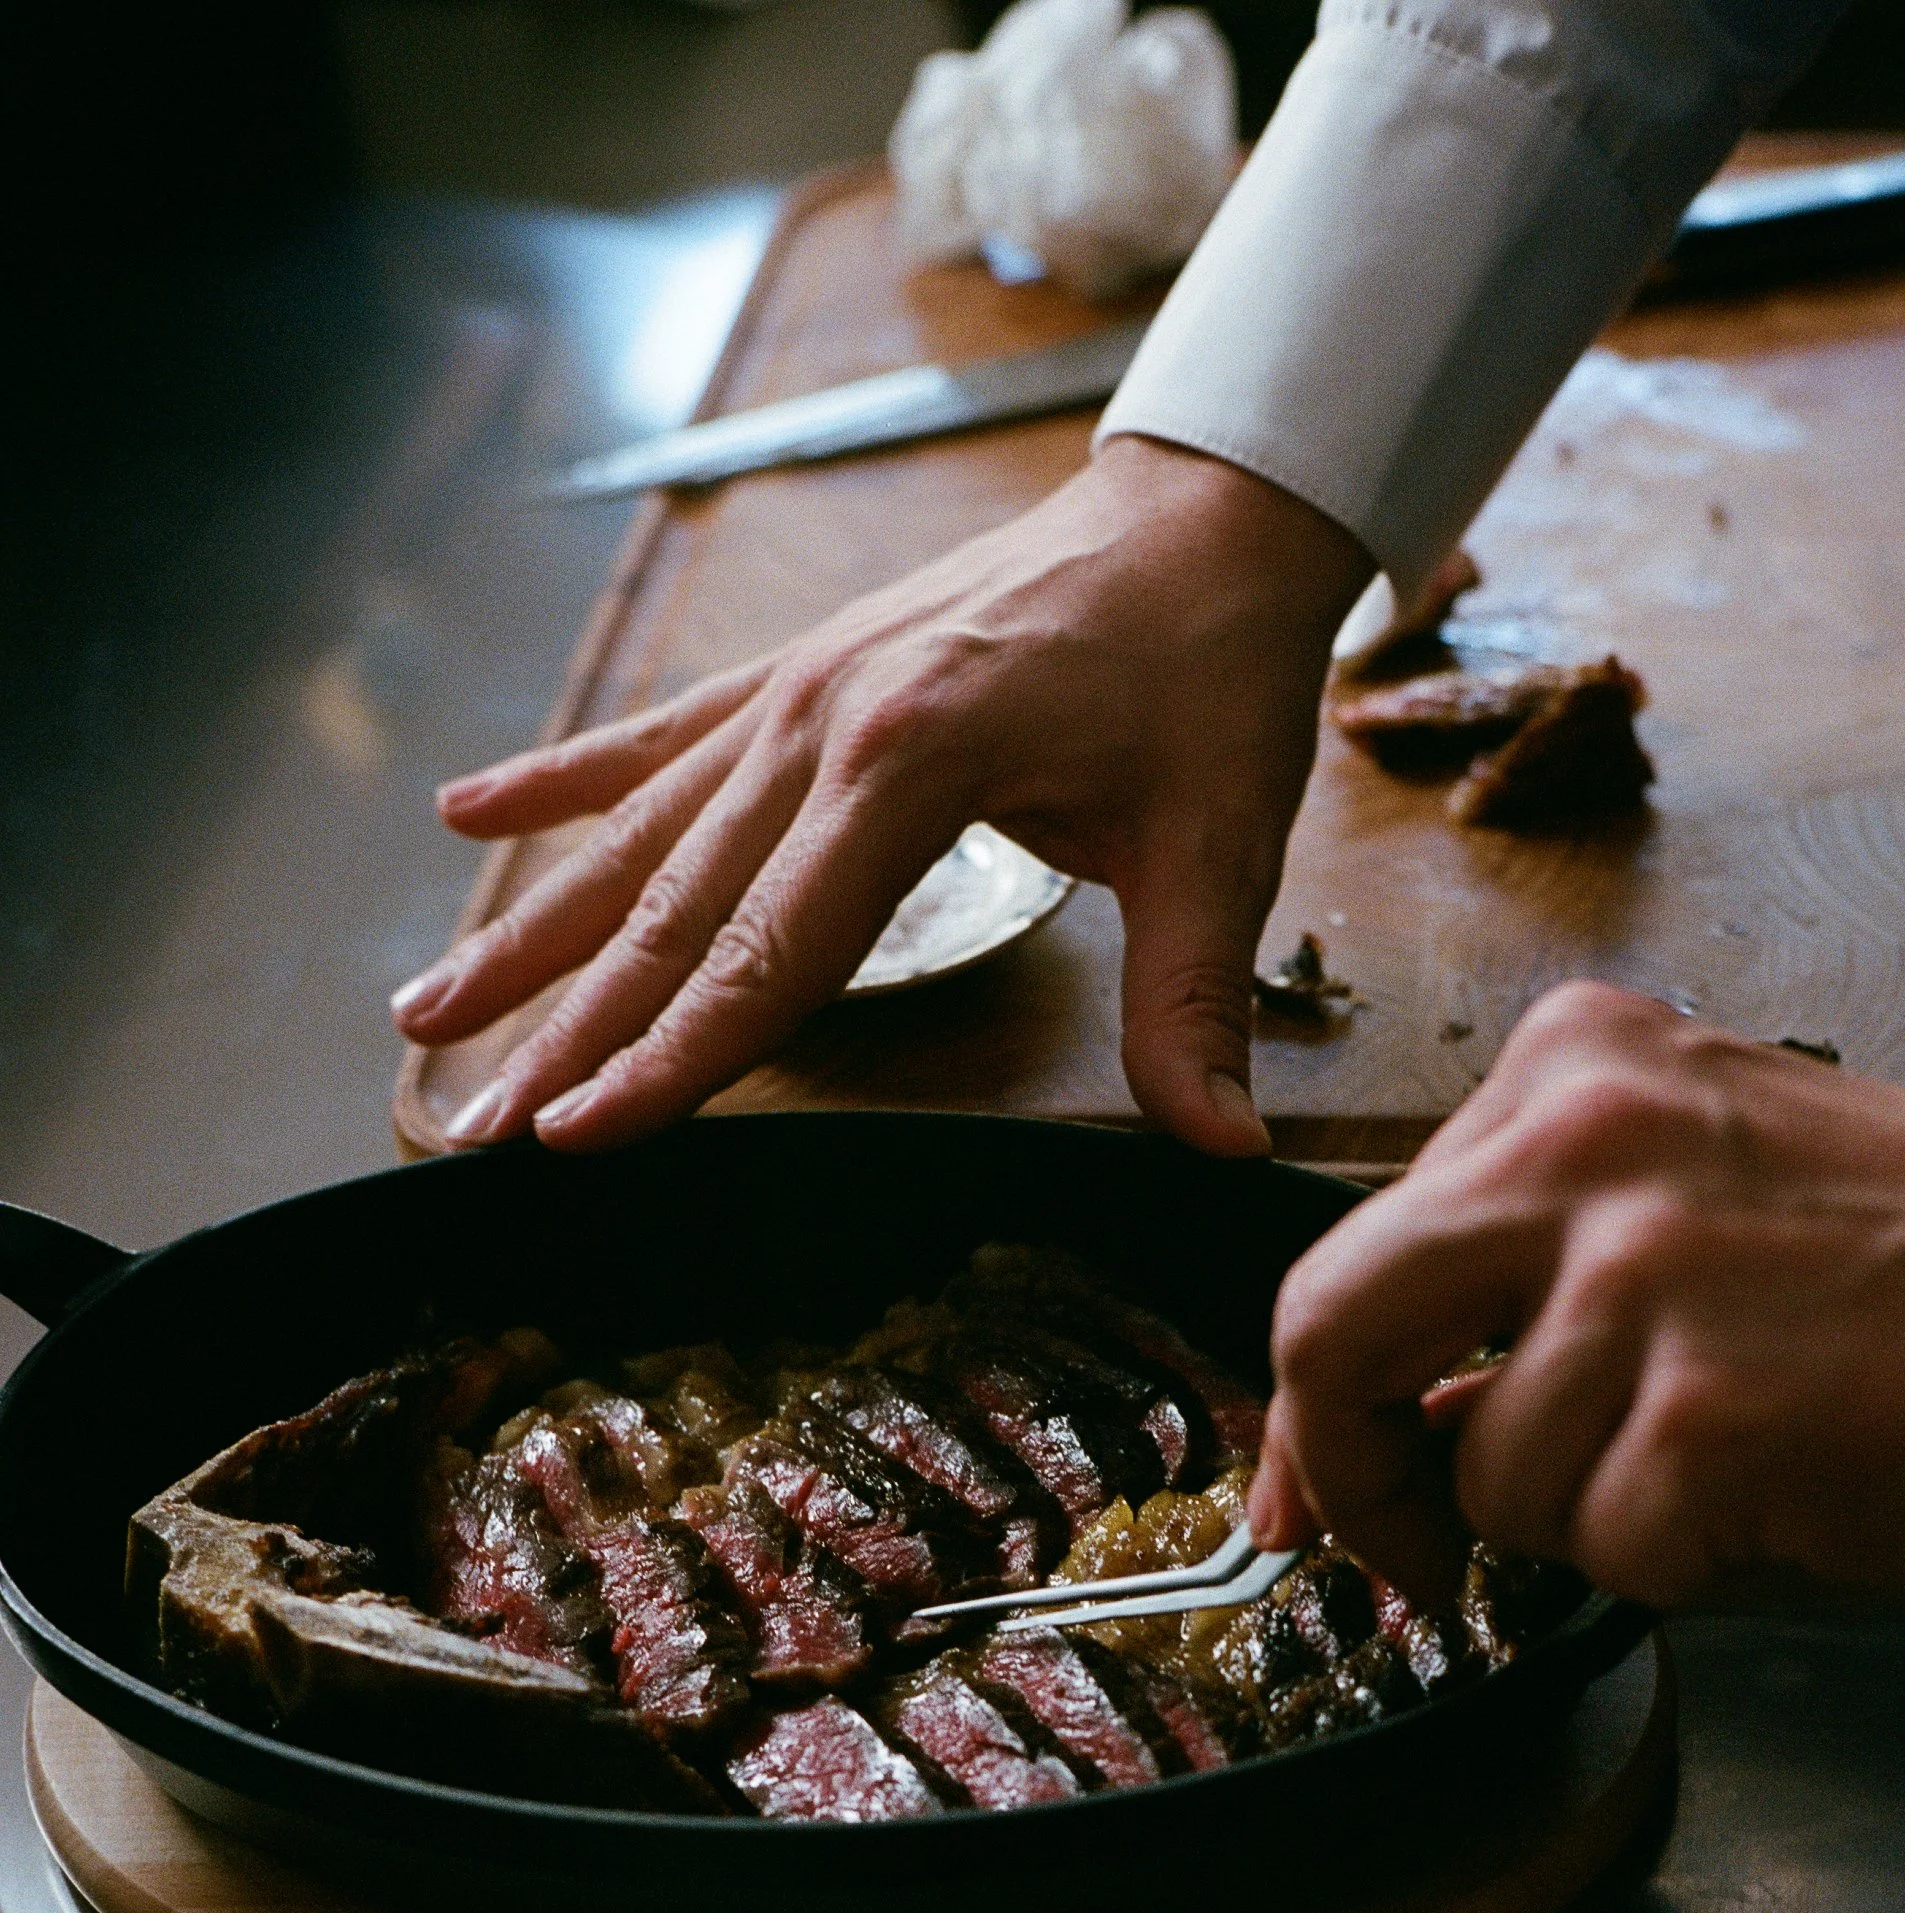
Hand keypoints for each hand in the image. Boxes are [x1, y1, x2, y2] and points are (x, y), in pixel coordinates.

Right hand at [394, 436, 1369, 1155]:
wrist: (1204, 510)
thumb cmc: (1209, 674)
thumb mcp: (1216, 844)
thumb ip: (1189, 1003)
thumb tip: (1216, 1147)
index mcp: (912, 764)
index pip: (768, 952)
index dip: (671, 1060)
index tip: (579, 1137)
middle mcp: (821, 723)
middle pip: (669, 910)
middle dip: (565, 1031)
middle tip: (474, 1129)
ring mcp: (794, 691)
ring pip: (636, 837)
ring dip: (529, 932)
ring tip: (424, 1015)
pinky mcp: (796, 674)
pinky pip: (656, 740)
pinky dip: (562, 780)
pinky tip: (463, 815)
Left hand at [1249, 982, 1904, 1607]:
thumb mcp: (1703, 1200)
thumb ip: (1531, 1278)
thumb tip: (1389, 1433)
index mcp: (1573, 1069)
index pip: (1356, 1250)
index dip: (1322, 1404)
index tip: (1316, 1487)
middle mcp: (1582, 1142)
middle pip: (1326, 1333)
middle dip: (1348, 1476)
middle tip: (1406, 1555)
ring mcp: (1637, 1272)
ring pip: (1487, 1477)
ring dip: (1593, 1520)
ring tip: (1742, 1460)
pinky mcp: (1699, 1414)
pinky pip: (1603, 1550)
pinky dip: (1687, 1562)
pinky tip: (1796, 1487)